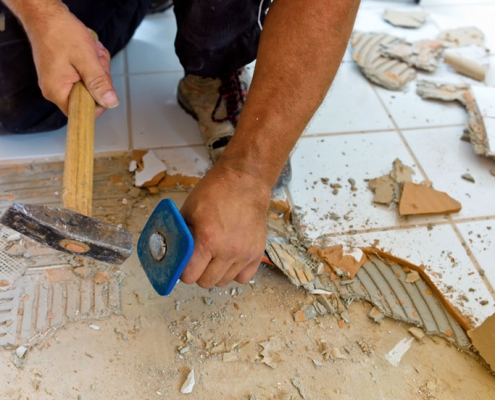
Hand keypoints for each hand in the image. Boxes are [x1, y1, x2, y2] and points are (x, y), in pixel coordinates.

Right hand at [23, 6, 117, 116]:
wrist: (45, 13)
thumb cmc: (60, 33)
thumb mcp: (86, 60)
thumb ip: (99, 83)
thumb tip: (110, 102)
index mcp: (58, 92)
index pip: (83, 112)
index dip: (98, 102)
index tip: (103, 85)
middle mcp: (56, 89)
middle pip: (90, 96)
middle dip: (100, 78)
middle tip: (96, 61)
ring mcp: (60, 79)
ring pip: (90, 83)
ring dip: (97, 67)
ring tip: (92, 52)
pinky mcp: (64, 71)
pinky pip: (85, 73)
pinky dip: (92, 62)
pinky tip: (89, 50)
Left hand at [180, 163, 270, 287]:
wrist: (245, 183)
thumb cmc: (215, 192)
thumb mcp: (189, 210)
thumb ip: (180, 234)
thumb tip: (171, 253)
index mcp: (208, 240)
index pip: (190, 276)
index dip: (183, 271)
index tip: (183, 264)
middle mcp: (228, 251)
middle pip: (206, 282)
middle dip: (198, 273)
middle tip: (198, 260)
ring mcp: (245, 254)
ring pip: (224, 282)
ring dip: (215, 274)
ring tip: (214, 258)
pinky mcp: (257, 253)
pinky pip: (243, 278)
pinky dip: (234, 273)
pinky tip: (229, 260)